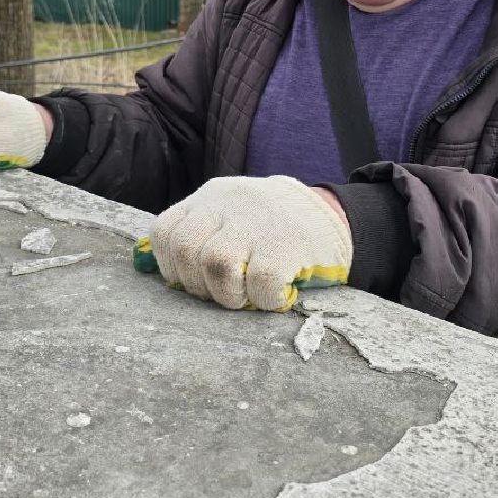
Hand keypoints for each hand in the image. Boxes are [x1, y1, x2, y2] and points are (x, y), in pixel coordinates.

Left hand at [132, 175, 351, 310]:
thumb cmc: (273, 229)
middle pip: (185, 249)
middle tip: (223, 293)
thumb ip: (201, 236)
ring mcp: (259, 221)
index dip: (171, 265)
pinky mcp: (288, 243)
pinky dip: (264, 300)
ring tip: (246, 297)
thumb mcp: (233, 218)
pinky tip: (276, 296)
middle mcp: (230, 202)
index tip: (193, 280)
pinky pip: (260, 282)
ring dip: (227, 295)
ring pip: (216, 265)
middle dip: (198, 284)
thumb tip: (162, 275)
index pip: (165, 230)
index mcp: (211, 197)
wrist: (335, 218)